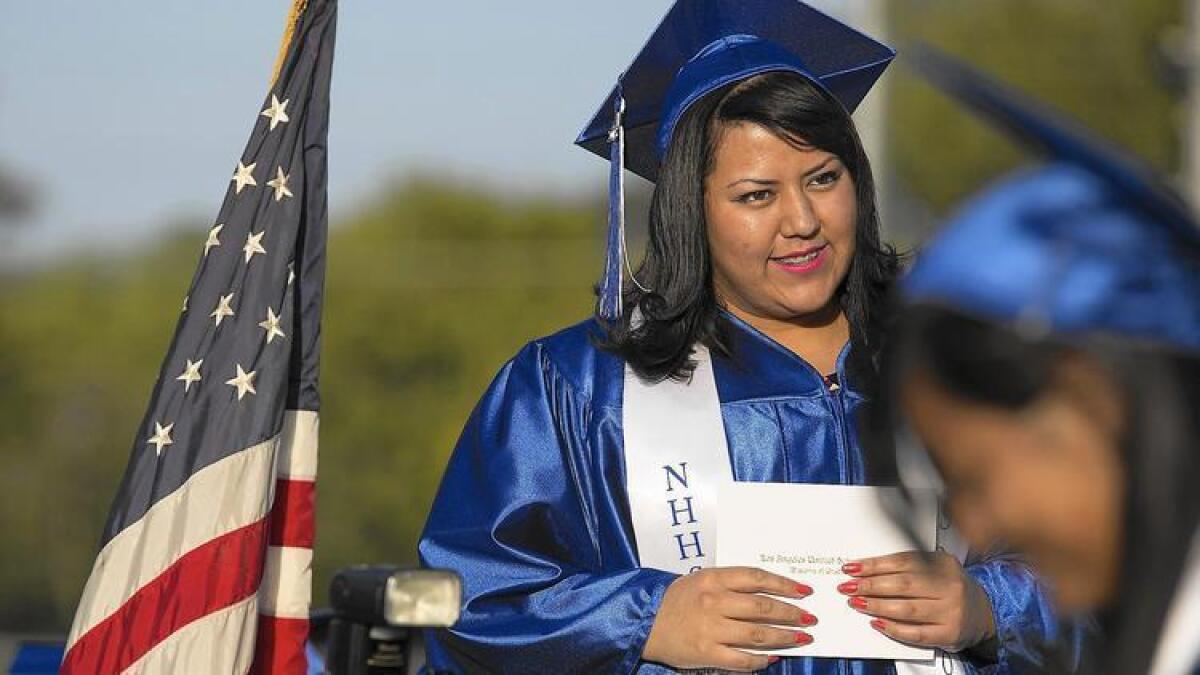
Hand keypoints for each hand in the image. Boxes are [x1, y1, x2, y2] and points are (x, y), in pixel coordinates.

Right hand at [642, 567, 816, 671]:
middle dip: (792, 613)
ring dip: (785, 637)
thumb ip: (730, 584)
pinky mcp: (707, 653)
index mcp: (713, 579)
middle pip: (764, 607)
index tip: (804, 591)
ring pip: (759, 634)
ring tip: (801, 639)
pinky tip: (773, 657)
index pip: (757, 578)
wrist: (646, 622)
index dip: (784, 584)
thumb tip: (768, 592)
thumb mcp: (701, 580)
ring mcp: (711, 628)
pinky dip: (761, 660)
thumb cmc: (676, 600)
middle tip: (809, 618)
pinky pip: (743, 659)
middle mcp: (714, 601)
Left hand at [838, 551, 995, 651]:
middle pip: (902, 584)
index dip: (874, 565)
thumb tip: (868, 570)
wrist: (983, 614)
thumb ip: (909, 567)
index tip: (852, 568)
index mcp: (944, 564)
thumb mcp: (936, 569)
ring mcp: (951, 612)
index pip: (902, 562)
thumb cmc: (951, 589)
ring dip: (877, 606)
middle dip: (870, 585)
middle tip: (848, 586)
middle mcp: (950, 587)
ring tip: (857, 602)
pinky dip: (894, 629)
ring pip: (907, 609)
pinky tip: (877, 623)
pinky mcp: (949, 634)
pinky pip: (916, 633)